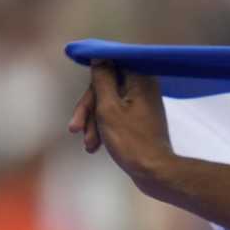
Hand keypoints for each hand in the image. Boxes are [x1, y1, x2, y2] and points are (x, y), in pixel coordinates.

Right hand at [68, 62, 173, 189]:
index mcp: (140, 78)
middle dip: (89, 110)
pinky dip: (104, 127)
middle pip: (106, 87)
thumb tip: (98, 57)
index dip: (92, 85)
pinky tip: (94, 146)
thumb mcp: (108, 108)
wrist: (154, 172)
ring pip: (108, 103)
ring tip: (88, 145)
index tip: (81, 106)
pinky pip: (116, 115)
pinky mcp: (140, 119)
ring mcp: (142, 103)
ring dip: (94, 122)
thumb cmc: (131, 141)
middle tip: (76, 130)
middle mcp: (144, 86)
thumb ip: (102, 79)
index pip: (109, 66)